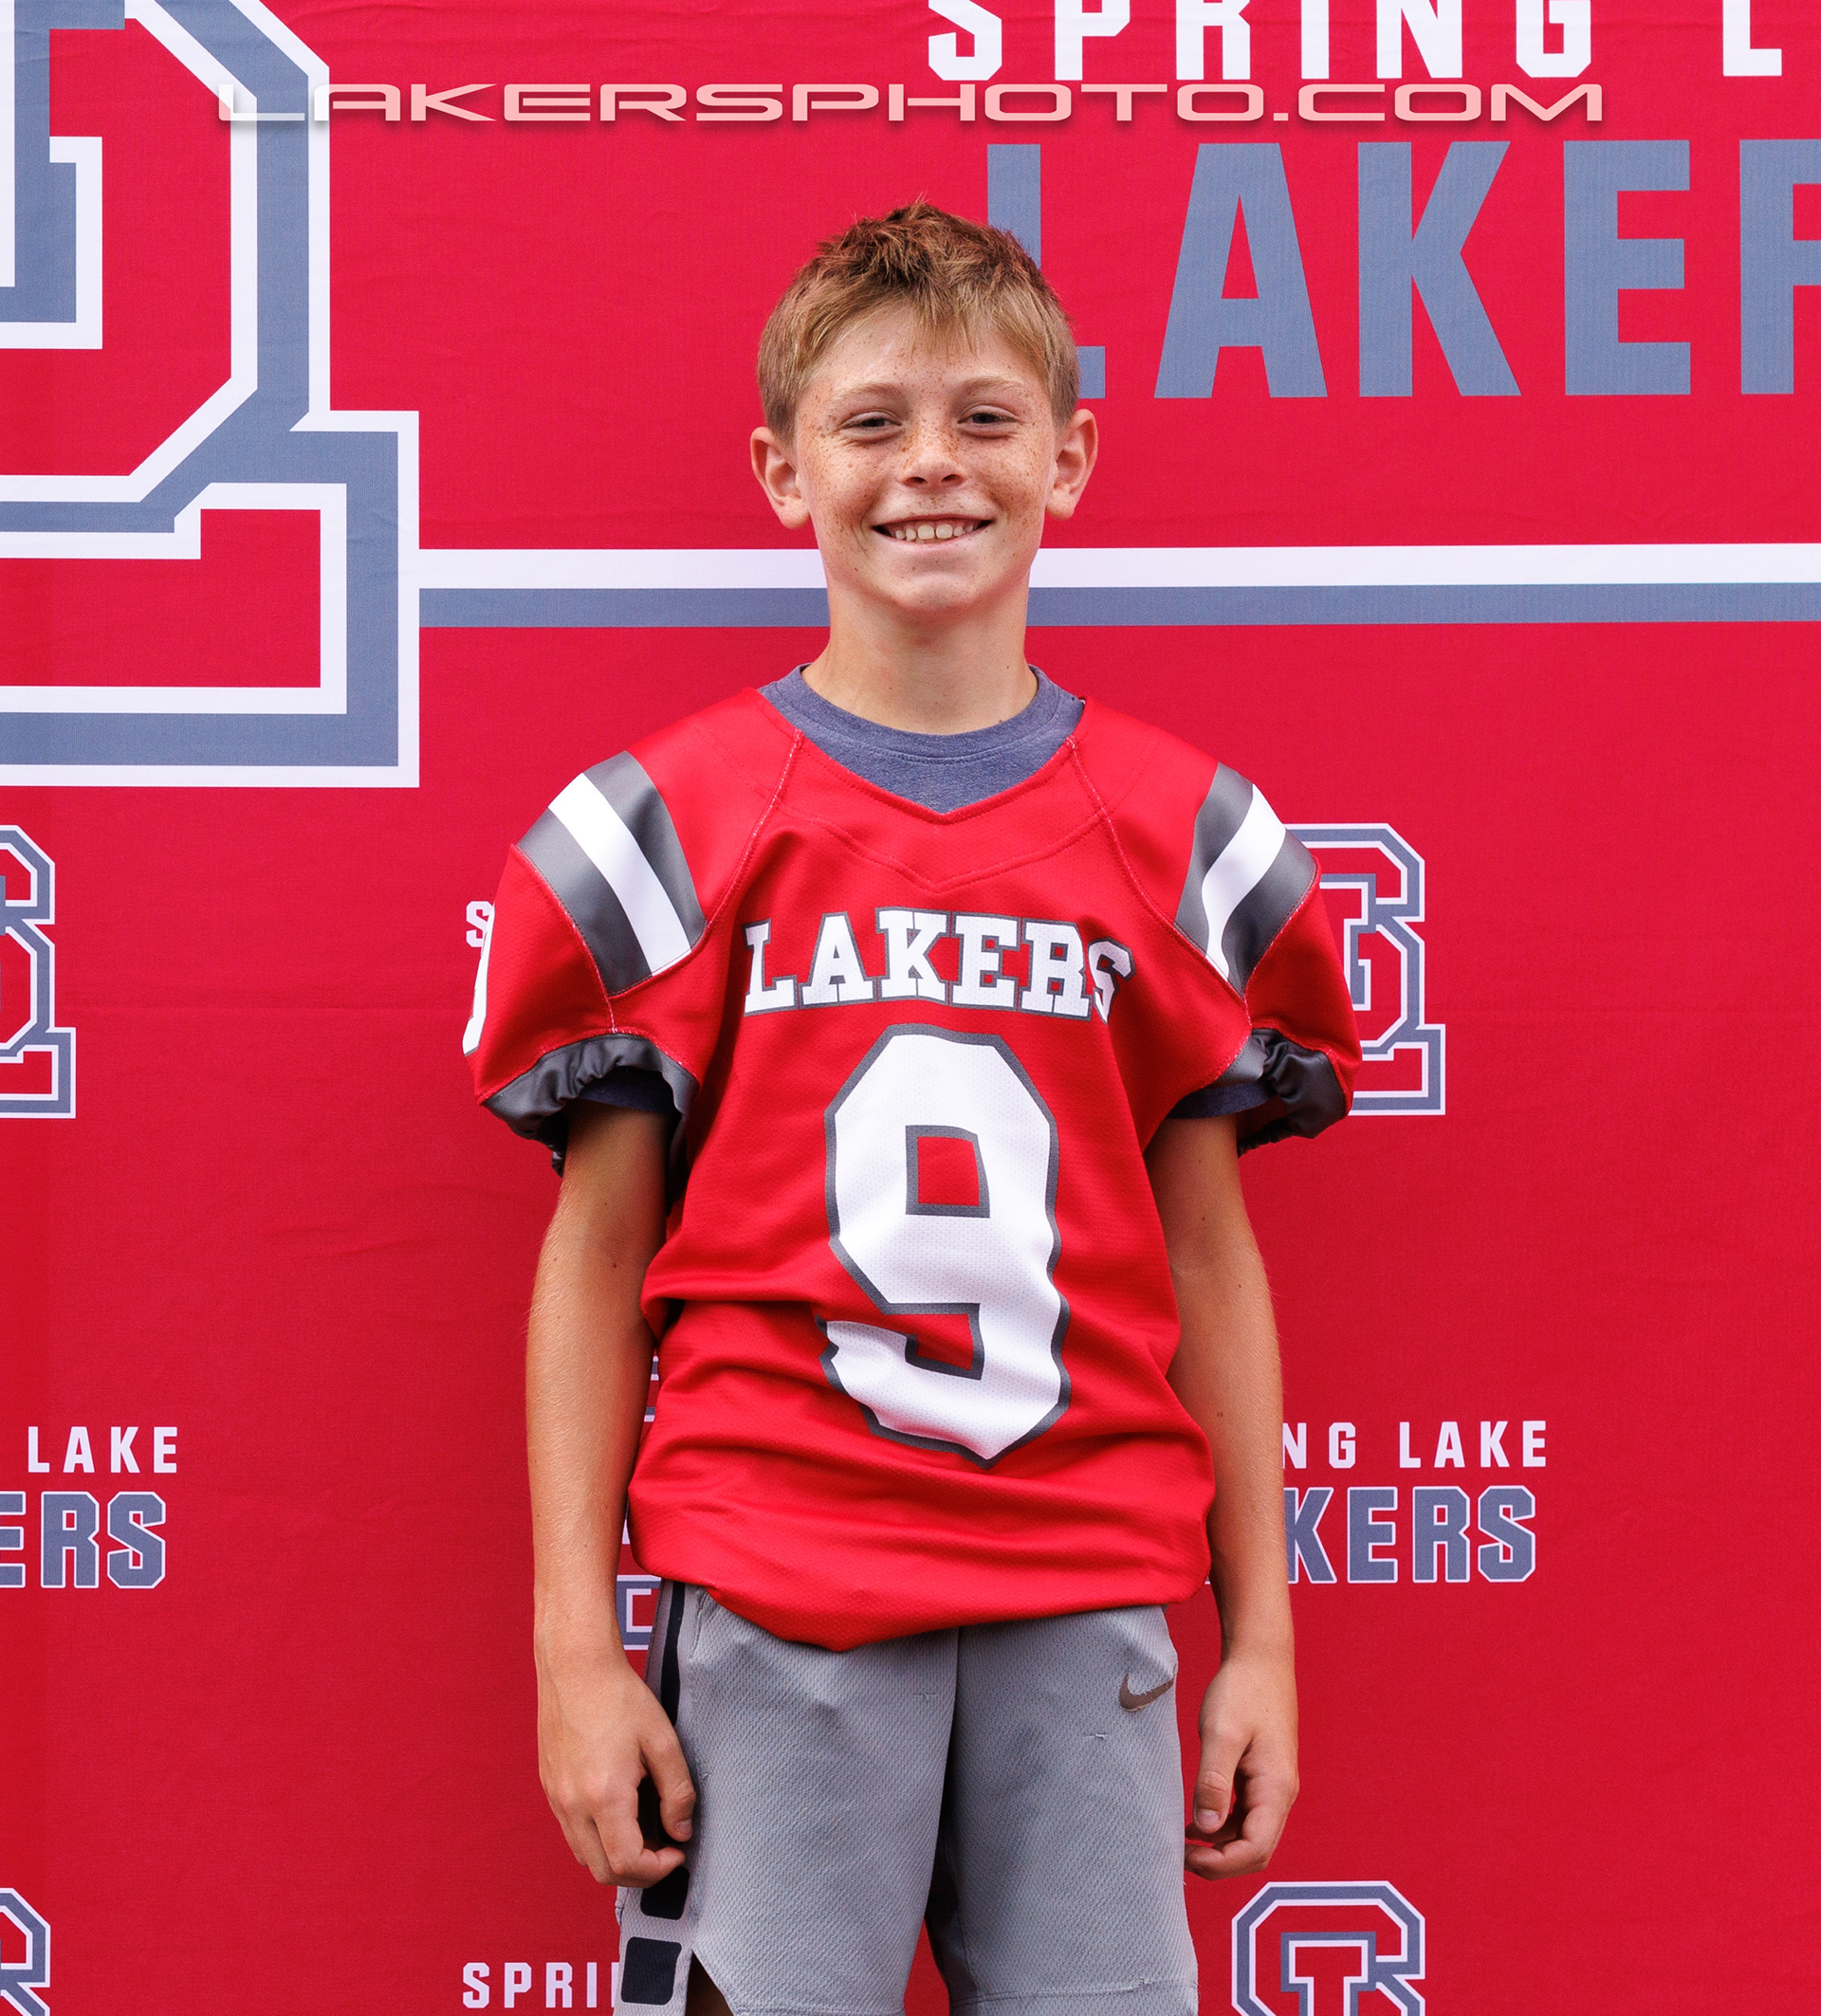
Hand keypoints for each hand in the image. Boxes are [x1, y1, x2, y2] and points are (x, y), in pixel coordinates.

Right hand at [536, 1638, 695, 1886]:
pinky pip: (571, 1834)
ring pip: (584, 1857)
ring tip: (645, 1834)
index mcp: (603, 1796)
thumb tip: (681, 1831)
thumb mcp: (662, 1739)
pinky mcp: (549, 1788)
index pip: (627, 1863)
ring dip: (615, 1859)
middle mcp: (573, 1806)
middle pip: (602, 1872)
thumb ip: (677, 1791)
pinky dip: (596, 1841)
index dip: (657, 1870)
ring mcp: (556, 1799)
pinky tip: (619, 1816)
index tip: (677, 1851)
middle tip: (664, 1850)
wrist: (574, 1667)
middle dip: (638, 1873)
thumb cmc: (619, 1697)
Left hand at [1184, 1645, 1297, 1879]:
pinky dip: (1222, 1826)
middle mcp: (1280, 1794)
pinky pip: (1246, 1815)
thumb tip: (1205, 1828)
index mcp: (1276, 1788)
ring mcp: (1273, 1786)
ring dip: (1219, 1847)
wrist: (1260, 1657)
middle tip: (1180, 1856)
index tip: (1185, 1857)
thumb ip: (1213, 1781)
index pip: (1256, 1849)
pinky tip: (1195, 1821)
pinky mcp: (1262, 1776)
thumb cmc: (1242, 1690)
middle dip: (1220, 1862)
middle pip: (1256, 1850)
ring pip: (1250, 1835)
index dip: (1222, 1864)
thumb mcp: (1221, 1733)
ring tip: (1181, 1842)